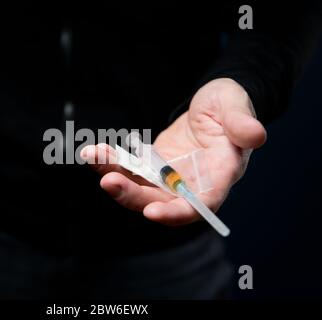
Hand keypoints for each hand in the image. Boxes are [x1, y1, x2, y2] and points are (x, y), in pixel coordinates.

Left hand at [81, 78, 266, 225]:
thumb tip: (256, 136)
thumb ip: (242, 121)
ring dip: (113, 175)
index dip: (177, 212)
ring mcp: (168, 177)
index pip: (200, 204)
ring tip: (92, 155)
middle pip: (160, 200)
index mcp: (218, 176)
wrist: (210, 105)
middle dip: (132, 195)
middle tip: (108, 181)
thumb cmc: (228, 104)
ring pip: (138, 186)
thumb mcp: (236, 105)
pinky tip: (92, 151)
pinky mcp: (151, 166)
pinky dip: (110, 162)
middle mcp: (190, 184)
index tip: (151, 211)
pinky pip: (128, 169)